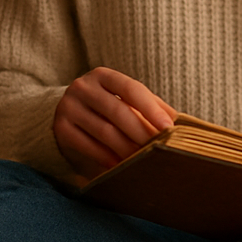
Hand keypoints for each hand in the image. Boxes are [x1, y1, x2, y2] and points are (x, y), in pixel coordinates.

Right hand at [53, 66, 175, 179]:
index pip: (131, 88)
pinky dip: (107, 158)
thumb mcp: (123, 98)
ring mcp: (69, 107)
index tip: (169, 127)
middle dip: (141, 132)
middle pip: (118, 111)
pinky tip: (121, 166)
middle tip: (159, 149)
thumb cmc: (105, 105)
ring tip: (143, 160)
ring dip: (127, 148)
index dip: (151, 108)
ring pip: (104, 131)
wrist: (64, 111)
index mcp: (102, 75)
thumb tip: (180, 121)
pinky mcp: (61, 129)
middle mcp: (82, 87)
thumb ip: (149, 105)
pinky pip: (88, 146)